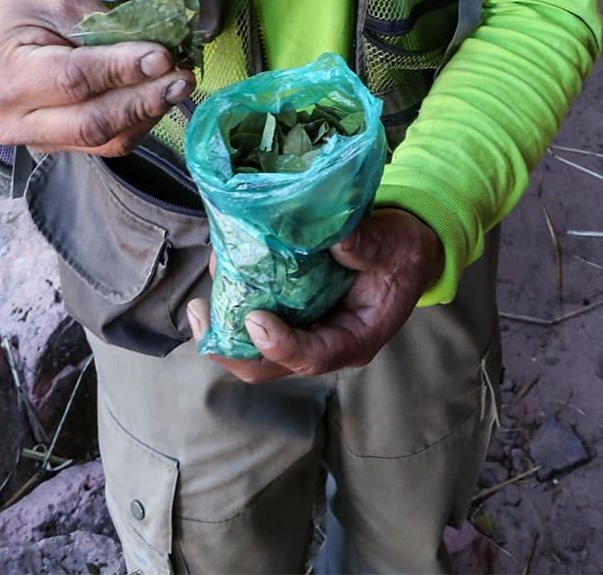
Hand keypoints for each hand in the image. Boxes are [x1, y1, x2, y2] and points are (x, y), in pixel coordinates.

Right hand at [0, 0, 193, 156]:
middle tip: (180, 77)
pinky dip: (137, 121)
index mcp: (6, 77)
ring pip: (104, 141)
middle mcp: (16, 121)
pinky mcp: (59, 145)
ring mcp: (37, 139)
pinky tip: (155, 97)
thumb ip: (104, 24)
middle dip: (143, 101)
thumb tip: (155, 51)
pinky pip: (106, 144)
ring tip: (176, 85)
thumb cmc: (23, 7)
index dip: (121, 70)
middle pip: (90, 123)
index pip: (72, 80)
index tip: (162, 56)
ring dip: (147, 114)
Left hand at [188, 207, 445, 382]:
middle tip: (197, 312)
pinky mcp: (288, 307)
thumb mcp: (395, 246)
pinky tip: (223, 258)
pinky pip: (252, 309)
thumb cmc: (402, 252)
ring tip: (212, 270)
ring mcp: (301, 326)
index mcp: (354, 339)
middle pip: (267, 365)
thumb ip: (366, 244)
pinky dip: (232, 290)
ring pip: (250, 341)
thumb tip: (333, 237)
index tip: (254, 319)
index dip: (280, 345)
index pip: (311, 359)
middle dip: (227, 347)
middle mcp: (321, 340)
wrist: (405, 248)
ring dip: (222, 314)